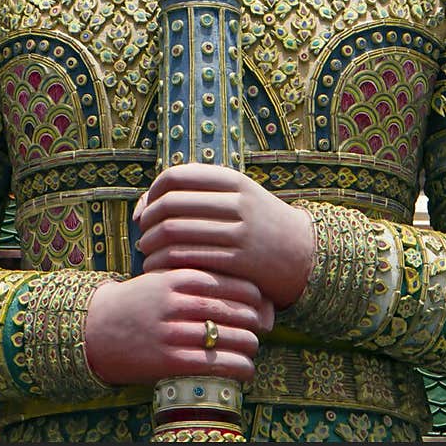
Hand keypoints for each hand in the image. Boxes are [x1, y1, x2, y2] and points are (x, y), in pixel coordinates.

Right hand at [84, 268, 273, 386]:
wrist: (96, 327)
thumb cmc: (140, 300)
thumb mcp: (164, 277)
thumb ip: (197, 279)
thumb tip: (244, 289)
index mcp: (178, 275)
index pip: (229, 281)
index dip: (253, 294)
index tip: (262, 300)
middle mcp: (176, 301)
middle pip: (232, 309)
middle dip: (255, 319)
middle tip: (264, 324)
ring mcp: (171, 331)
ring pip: (226, 337)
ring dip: (250, 344)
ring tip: (255, 346)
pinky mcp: (168, 360)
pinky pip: (213, 364)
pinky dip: (237, 367)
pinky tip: (247, 368)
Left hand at [134, 163, 314, 309]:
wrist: (303, 254)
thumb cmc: (258, 224)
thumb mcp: (236, 197)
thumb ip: (196, 195)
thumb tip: (143, 205)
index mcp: (232, 180)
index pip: (175, 177)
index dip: (152, 193)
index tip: (146, 211)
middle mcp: (236, 202)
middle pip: (170, 205)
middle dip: (147, 221)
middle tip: (142, 235)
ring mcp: (239, 232)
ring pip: (174, 232)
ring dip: (151, 244)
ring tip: (147, 253)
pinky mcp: (238, 262)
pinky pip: (188, 258)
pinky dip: (165, 263)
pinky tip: (161, 269)